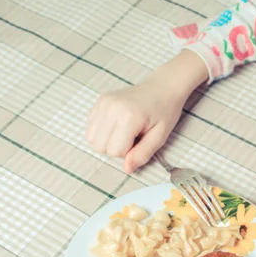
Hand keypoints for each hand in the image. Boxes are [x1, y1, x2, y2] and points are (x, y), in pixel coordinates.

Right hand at [86, 50, 207, 172]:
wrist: (163, 87)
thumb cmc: (164, 111)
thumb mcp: (159, 137)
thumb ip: (142, 154)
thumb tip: (126, 169)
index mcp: (128, 117)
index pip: (114, 151)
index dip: (128, 152)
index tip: (139, 141)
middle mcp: (111, 108)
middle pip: (99, 146)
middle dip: (115, 148)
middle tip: (132, 137)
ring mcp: (103, 102)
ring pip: (91, 138)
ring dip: (107, 140)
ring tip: (124, 131)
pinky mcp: (100, 101)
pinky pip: (91, 127)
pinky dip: (102, 131)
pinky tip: (117, 124)